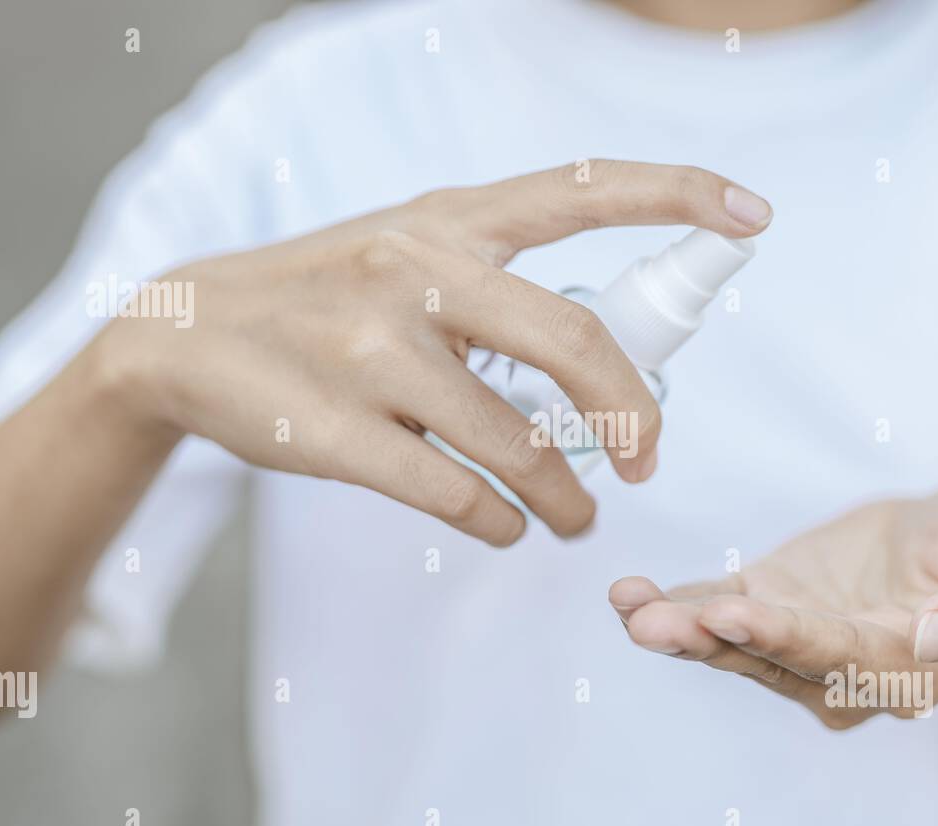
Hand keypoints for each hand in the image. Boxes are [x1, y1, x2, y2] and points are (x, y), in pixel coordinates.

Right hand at [96, 161, 772, 544]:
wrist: (184, 336)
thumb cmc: (326, 298)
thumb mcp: (406, 250)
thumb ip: (499, 280)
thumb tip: (611, 369)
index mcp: (448, 220)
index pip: (581, 187)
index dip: (676, 195)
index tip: (754, 218)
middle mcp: (414, 269)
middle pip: (573, 343)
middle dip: (634, 416)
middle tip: (649, 461)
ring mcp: (372, 351)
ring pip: (519, 444)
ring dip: (568, 497)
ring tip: (576, 519)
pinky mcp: (337, 431)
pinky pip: (457, 495)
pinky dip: (501, 521)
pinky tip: (506, 525)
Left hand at [609, 483, 937, 725]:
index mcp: (908, 667)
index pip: (840, 658)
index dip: (784, 637)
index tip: (731, 613)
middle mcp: (846, 671)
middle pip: (772, 660)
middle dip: (711, 641)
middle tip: (653, 622)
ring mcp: (802, 641)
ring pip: (733, 645)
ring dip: (680, 629)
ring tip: (629, 606)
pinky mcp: (774, 607)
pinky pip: (718, 613)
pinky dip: (676, 605)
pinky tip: (629, 597)